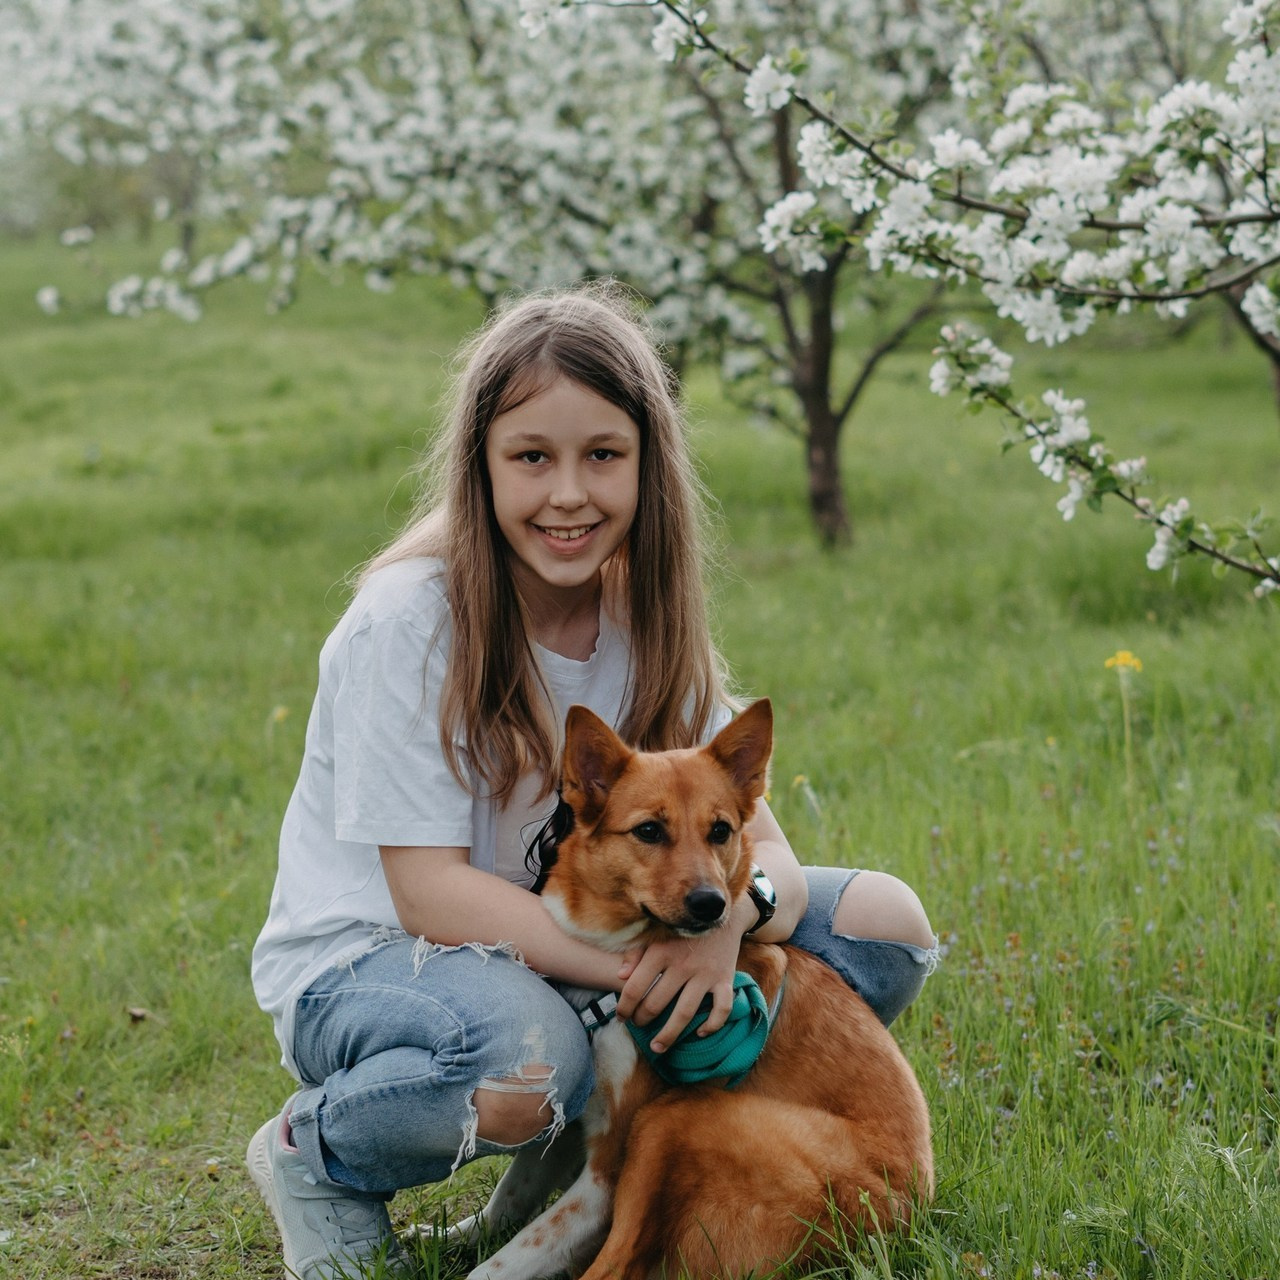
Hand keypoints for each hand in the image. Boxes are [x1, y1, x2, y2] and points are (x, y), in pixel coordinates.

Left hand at [615, 922, 741, 1053]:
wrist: (720, 911)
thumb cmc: (681, 926)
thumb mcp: (656, 933)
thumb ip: (636, 953)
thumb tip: (620, 976)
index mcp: (661, 951)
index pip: (634, 987)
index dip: (623, 1007)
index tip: (621, 1018)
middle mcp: (682, 964)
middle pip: (656, 1004)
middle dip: (642, 1020)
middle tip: (638, 1026)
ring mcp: (705, 973)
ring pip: (684, 1013)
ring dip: (668, 1035)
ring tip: (658, 1047)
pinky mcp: (725, 979)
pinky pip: (721, 1009)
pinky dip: (712, 1025)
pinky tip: (701, 1032)